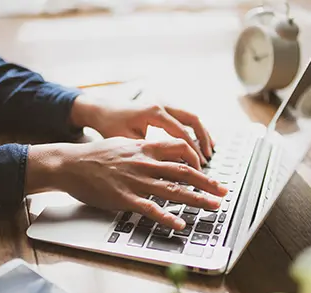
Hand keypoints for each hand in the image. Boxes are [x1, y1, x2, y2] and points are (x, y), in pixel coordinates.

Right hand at [25, 138, 227, 229]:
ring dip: (197, 199)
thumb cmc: (94, 156)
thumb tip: (159, 152)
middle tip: (223, 192)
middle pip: (184, 171)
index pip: (181, 150)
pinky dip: (167, 218)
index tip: (207, 171)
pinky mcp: (124, 198)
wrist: (70, 164)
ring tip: (213, 207)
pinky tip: (180, 225)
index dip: (198, 160)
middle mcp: (145, 163)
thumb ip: (143, 149)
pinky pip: (150, 209)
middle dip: (207, 183)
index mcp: (145, 149)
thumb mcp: (123, 144)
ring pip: (173, 189)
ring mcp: (136, 181)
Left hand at [70, 95, 214, 168]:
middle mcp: (161, 104)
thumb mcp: (126, 141)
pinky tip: (199, 142)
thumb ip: (146, 153)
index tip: (198, 167)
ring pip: (191, 117)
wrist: (101, 109)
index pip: (181, 133)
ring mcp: (163, 102)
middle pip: (192, 120)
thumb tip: (163, 171)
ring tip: (209, 151)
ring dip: (202, 133)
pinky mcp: (163, 106)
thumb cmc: (110, 126)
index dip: (191, 152)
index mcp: (153, 112)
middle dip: (203, 140)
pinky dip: (194, 130)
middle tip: (208, 158)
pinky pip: (184, 117)